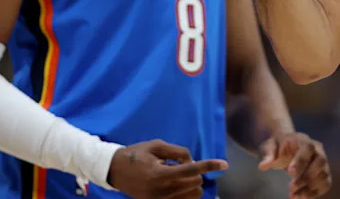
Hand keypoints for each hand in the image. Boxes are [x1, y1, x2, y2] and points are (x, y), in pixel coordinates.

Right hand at [107, 139, 227, 198]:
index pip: (191, 170)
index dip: (209, 165)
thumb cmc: (136, 154)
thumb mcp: (157, 146)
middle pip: (196, 183)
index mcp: (159, 174)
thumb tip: (194, 162)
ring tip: (175, 175)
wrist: (114, 171)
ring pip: (193, 194)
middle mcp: (161, 191)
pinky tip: (176, 183)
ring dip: (191, 183)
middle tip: (179, 164)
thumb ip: (179, 152)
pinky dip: (186, 192)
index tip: (224, 164)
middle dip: (195, 172)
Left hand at [258, 132, 331, 197]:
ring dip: (310, 188)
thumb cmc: (278, 147)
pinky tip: (300, 197)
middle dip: (306, 177)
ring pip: (324, 175)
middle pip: (320, 162)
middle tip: (290, 187)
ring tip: (294, 196)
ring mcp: (322, 163)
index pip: (308, 148)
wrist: (287, 149)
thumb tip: (262, 166)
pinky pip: (325, 185)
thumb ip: (267, 155)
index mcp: (305, 141)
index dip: (301, 161)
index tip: (290, 173)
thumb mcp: (269, 147)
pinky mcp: (323, 175)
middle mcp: (318, 151)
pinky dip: (314, 193)